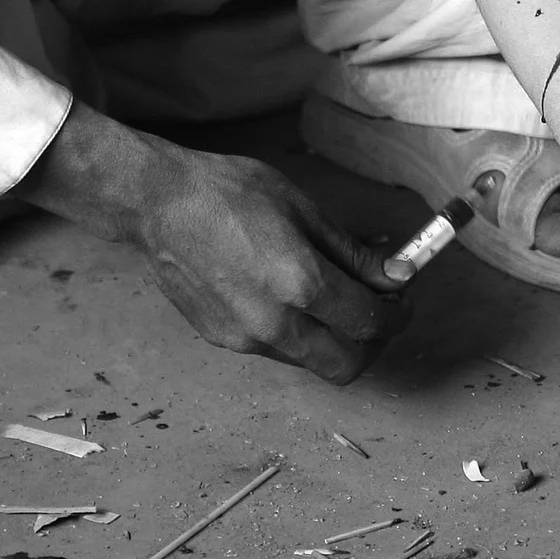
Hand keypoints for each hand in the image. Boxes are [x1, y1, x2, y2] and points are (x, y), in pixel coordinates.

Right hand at [131, 142, 409, 382]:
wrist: (159, 205)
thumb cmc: (229, 193)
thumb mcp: (302, 209)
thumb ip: (350, 252)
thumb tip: (393, 275)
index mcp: (301, 283)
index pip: (369, 322)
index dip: (396, 315)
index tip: (400, 301)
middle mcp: (275, 322)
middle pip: (346, 365)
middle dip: (370, 345)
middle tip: (374, 313)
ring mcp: (245, 338)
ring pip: (310, 361)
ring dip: (331, 340)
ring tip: (327, 298)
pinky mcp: (222, 340)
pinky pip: (275, 350)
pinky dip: (294, 333)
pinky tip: (284, 296)